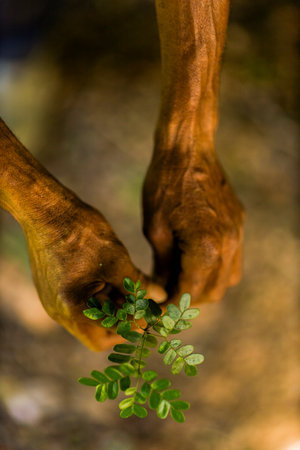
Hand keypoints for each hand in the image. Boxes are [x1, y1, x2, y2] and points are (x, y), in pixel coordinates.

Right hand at [24, 197, 164, 349]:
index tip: (149, 315)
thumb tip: (160, 297)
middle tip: (146, 303)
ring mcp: (54, 298)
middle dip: (123, 317)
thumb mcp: (117, 259)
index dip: (128, 330)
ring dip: (114, 304)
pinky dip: (102, 293)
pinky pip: (82, 299)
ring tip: (136, 288)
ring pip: (90, 312)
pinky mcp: (54, 285)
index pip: (102, 339)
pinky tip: (119, 278)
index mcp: (72, 308)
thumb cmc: (81, 232)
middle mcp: (59, 309)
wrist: (47, 208)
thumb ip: (138, 284)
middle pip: (96, 327)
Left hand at [143, 150, 244, 303]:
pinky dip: (216, 269)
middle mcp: (228, 245)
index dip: (172, 309)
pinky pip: (233, 259)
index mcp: (205, 248)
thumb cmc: (165, 185)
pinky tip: (195, 261)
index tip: (157, 315)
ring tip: (180, 282)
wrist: (188, 148)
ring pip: (227, 279)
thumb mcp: (155, 228)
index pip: (190, 294)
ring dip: (204, 288)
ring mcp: (237, 233)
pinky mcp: (238, 223)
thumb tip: (163, 290)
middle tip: (166, 300)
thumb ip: (163, 264)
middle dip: (188, 302)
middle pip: (212, 293)